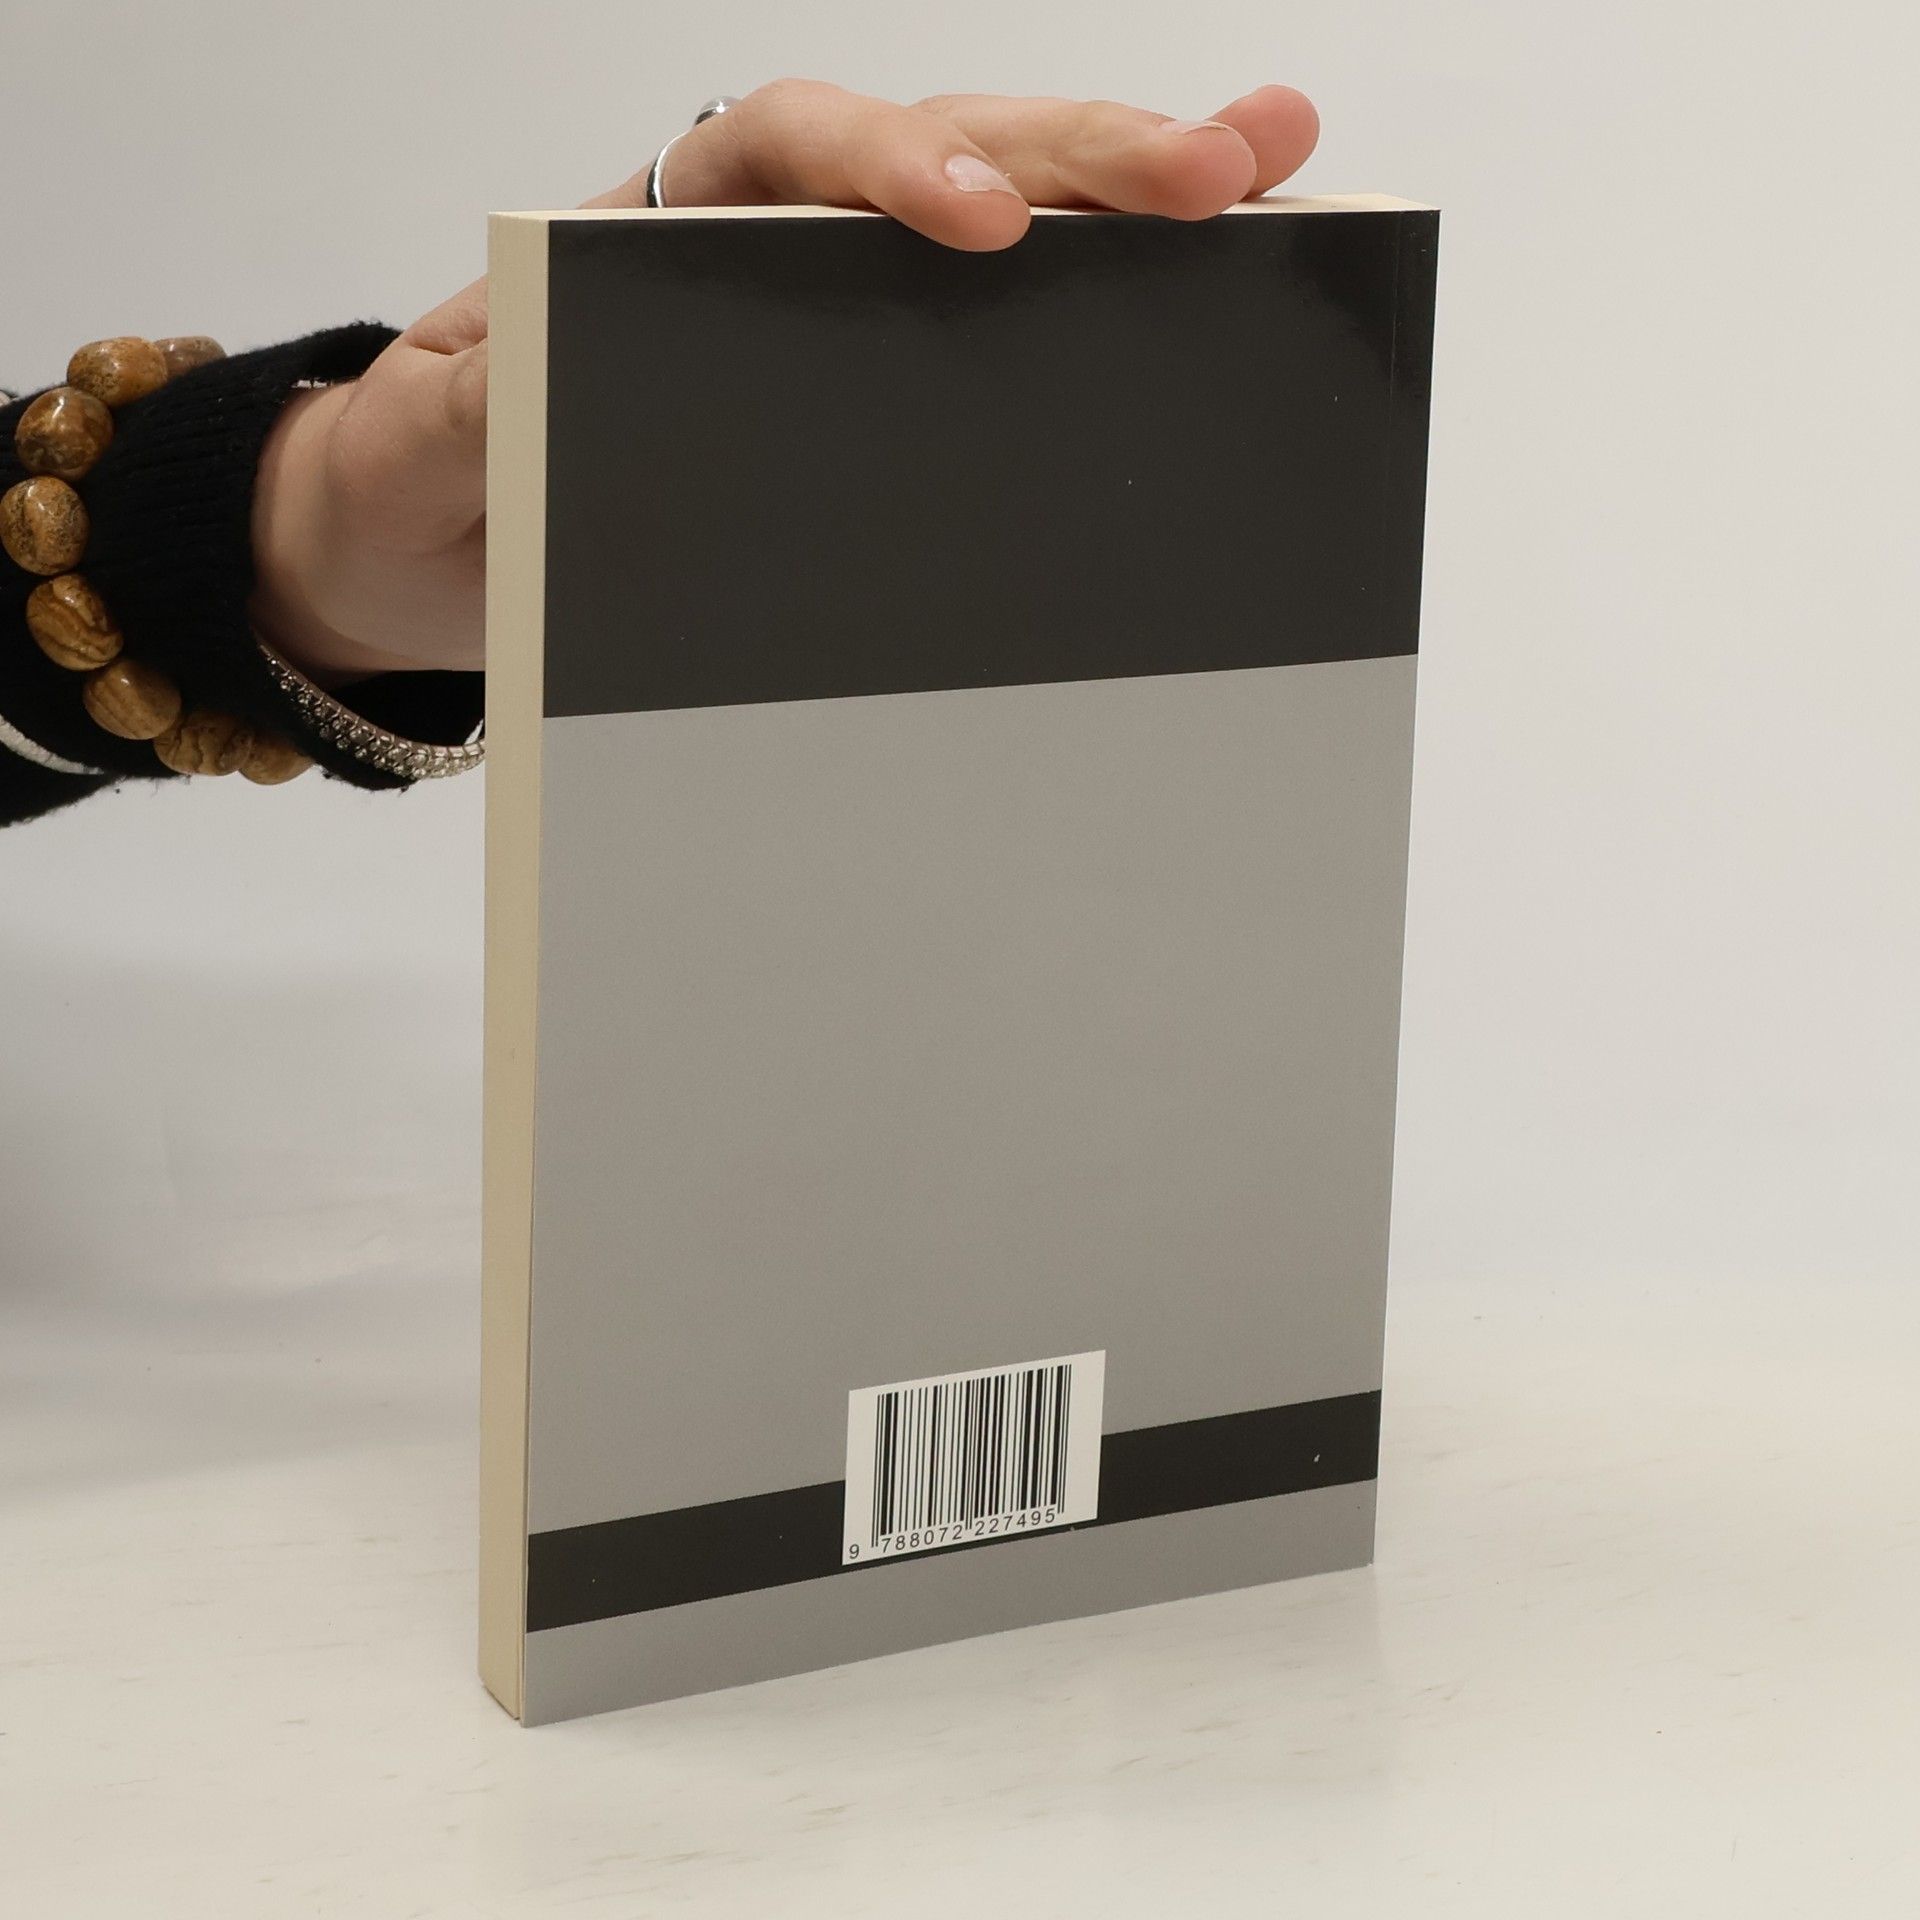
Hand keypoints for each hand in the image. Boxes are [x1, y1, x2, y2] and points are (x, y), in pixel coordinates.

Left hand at [250, 81, 1319, 680]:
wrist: (424, 543)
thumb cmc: (431, 481)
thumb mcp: (418, 449)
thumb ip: (464, 410)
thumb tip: (530, 376)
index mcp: (657, 228)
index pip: (786, 149)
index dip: (888, 165)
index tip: (974, 220)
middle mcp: (766, 242)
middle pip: (940, 150)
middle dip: (1077, 156)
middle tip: (1212, 168)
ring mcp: (835, 305)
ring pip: (1001, 214)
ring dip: (1131, 192)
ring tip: (1269, 165)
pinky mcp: (876, 384)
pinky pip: (1001, 325)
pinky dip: (1102, 293)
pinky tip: (1217, 267)